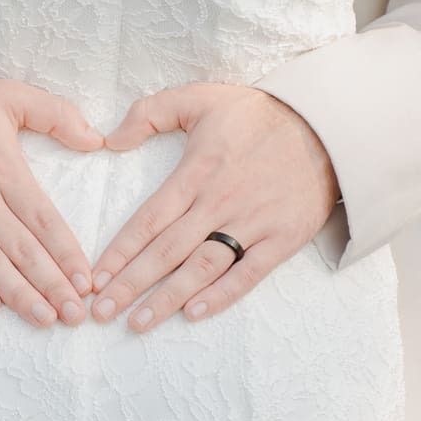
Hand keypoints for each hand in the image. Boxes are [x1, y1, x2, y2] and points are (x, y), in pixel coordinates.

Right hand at [0, 72, 103, 326]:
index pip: (43, 219)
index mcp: (3, 168)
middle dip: (51, 285)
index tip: (86, 280)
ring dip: (18, 294)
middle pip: (21, 249)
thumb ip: (55, 114)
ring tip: (44, 318)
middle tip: (74, 314)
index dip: (66, 252)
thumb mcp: (8, 95)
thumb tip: (94, 139)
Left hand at [89, 82, 339, 331]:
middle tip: (101, 312)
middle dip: (131, 284)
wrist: (325, 126)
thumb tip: (110, 140)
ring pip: (202, 268)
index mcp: (197, 172)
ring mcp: (252, 223)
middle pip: (167, 251)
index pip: (150, 219)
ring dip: (168, 298)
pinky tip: (193, 314)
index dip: (121, 251)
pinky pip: (248, 274)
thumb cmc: (257, 113)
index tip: (95, 277)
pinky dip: (221, 296)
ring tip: (138, 323)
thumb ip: (150, 113)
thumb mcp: (200, 97)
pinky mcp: (281, 239)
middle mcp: (220, 202)